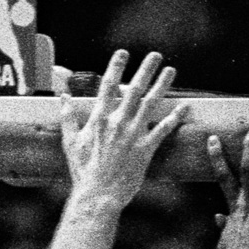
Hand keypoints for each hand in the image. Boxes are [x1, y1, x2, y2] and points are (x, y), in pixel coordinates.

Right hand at [59, 50, 185, 203]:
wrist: (97, 195)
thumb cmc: (83, 171)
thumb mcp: (69, 141)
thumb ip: (68, 117)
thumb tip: (63, 97)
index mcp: (98, 118)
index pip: (108, 85)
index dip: (116, 66)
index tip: (123, 52)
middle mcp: (117, 123)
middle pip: (134, 89)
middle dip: (146, 69)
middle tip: (156, 55)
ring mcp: (132, 135)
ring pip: (151, 104)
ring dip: (162, 85)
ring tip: (171, 71)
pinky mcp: (145, 150)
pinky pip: (163, 130)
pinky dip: (174, 117)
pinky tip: (185, 107)